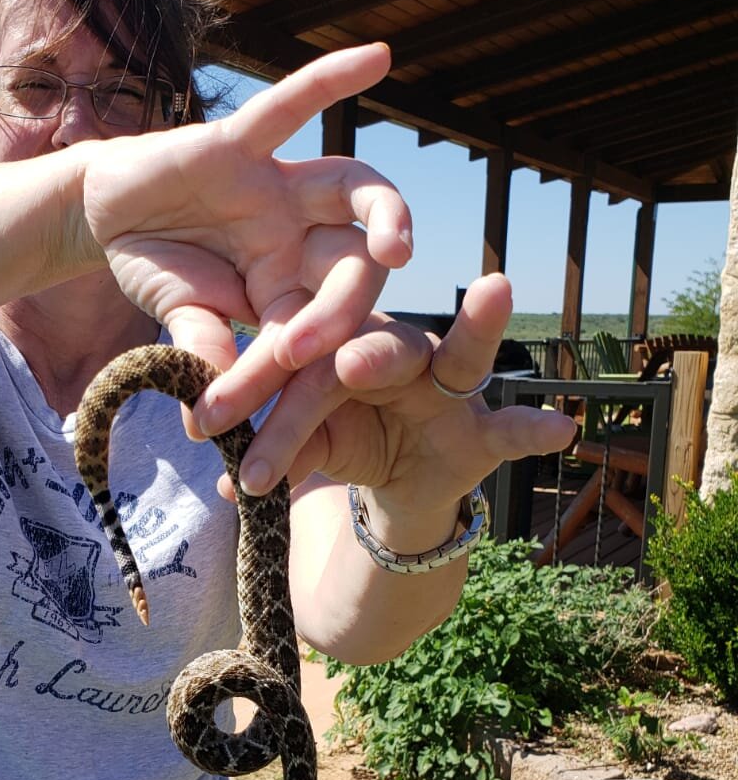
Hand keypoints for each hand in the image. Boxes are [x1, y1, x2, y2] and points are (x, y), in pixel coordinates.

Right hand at [80, 43, 411, 376]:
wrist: (105, 216)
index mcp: (292, 286)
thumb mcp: (176, 314)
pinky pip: (292, 106)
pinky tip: (379, 57)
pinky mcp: (244, 142)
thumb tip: (209, 402)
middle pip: (352, 265)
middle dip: (341, 309)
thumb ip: (201, 345)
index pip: (317, 326)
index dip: (308, 355)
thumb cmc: (153, 268)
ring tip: (398, 251)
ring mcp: (281, 185)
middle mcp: (301, 233)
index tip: (286, 388)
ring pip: (353, 188)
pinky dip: (331, 80)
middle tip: (320, 345)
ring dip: (387, 215)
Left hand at [203, 275, 577, 527]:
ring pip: (461, 357)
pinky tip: (564, 430)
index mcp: (339, 349)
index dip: (259, 385)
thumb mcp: (304, 450)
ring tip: (495, 290)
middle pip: (375, 348)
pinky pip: (510, 431)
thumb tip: (229, 489)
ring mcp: (447, 390)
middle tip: (347, 364)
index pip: (299, 361)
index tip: (215, 415)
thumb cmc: (339, 442)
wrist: (387, 484)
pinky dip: (534, 429)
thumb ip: (281, 456)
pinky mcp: (481, 434)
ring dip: (477, 329)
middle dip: (361, 357)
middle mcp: (397, 354)